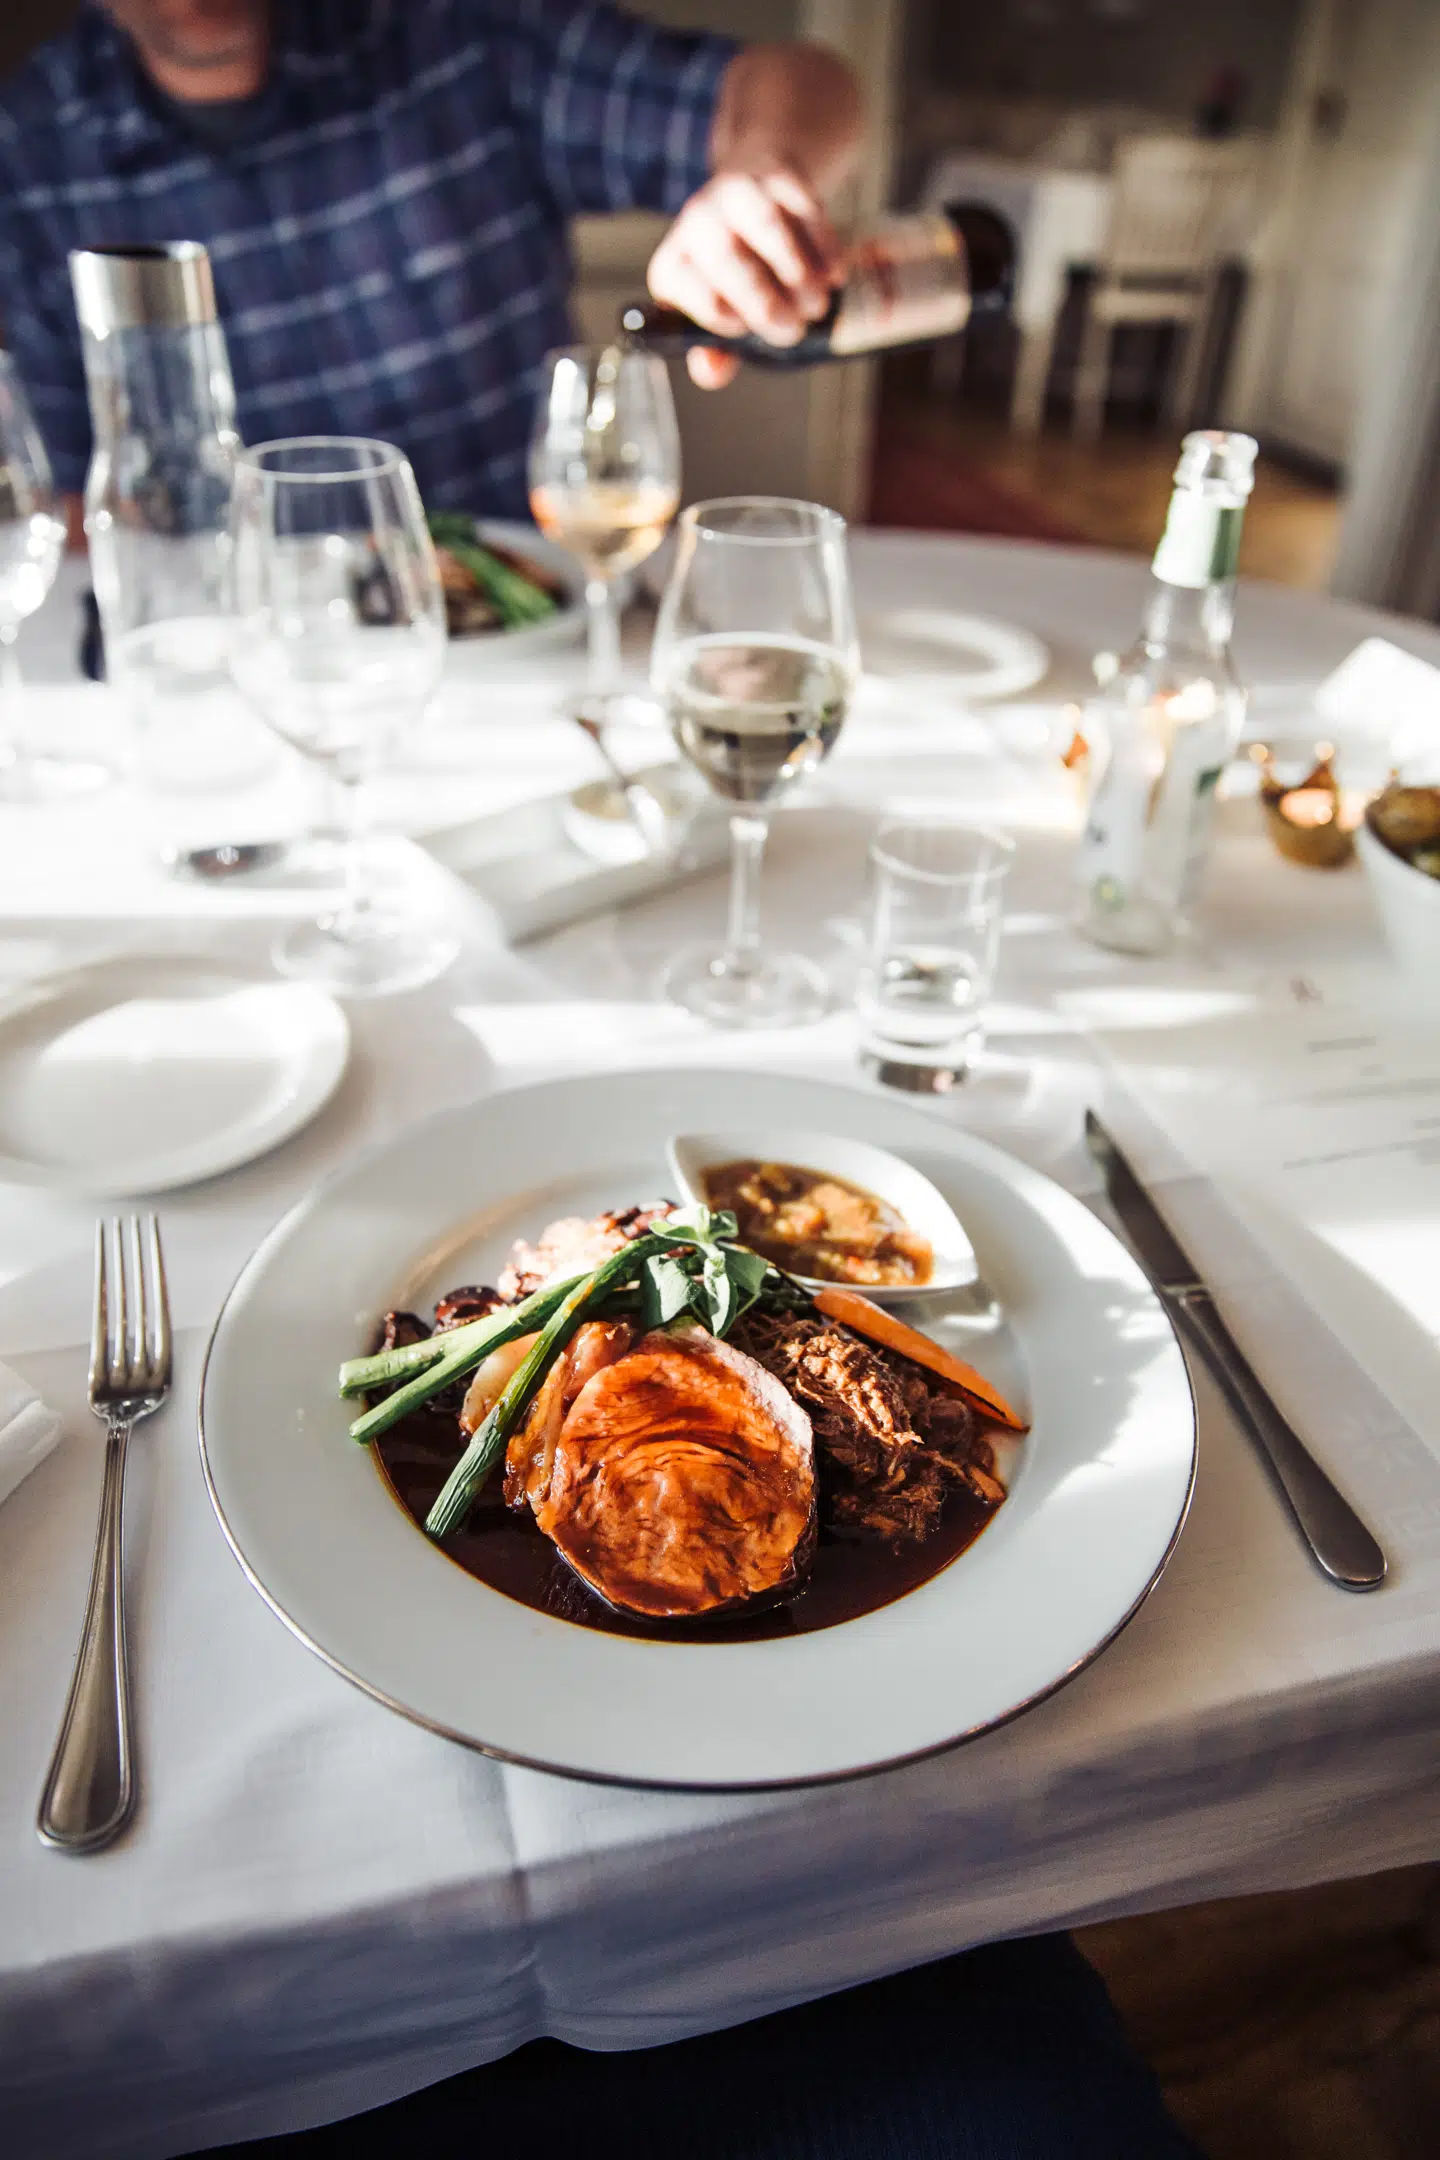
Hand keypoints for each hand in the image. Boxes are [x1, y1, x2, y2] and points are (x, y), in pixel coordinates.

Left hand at [646, 162, 842, 388]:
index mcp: (675, 266)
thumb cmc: (738, 279)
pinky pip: (803, 208)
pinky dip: (823, 246)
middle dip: (765, 300)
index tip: (746, 329)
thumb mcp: (721, 317)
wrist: (757, 202)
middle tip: (793, 329)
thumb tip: (712, 371)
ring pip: (767, 227)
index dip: (718, 314)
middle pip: (726, 257)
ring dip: (798, 273)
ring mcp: (736, 193)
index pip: (685, 288)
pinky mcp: (777, 176)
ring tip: (817, 306)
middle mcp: (697, 223)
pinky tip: (835, 276)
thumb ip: (715, 352)